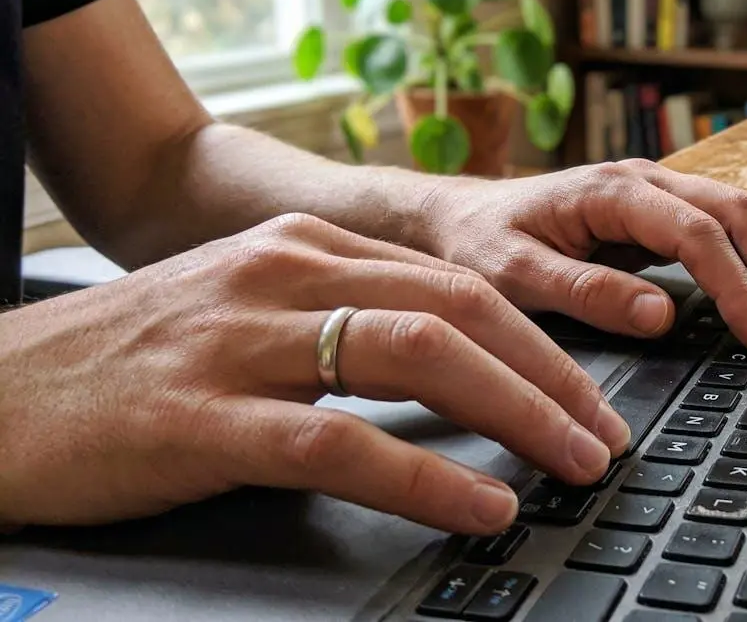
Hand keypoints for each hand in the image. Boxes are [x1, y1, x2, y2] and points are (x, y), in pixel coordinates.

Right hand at [0, 214, 627, 533]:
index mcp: (302, 248)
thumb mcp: (247, 314)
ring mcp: (241, 339)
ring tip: (575, 463)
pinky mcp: (202, 416)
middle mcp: (282, 274)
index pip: (455, 281)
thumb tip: (455, 369)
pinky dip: (429, 476)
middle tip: (608, 432)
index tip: (591, 392)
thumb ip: (342, 322)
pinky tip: (481, 505)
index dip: (541, 340)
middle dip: (553, 374)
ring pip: (418, 355)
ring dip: (518, 413)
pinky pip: (343, 441)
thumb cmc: (130, 365)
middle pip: (458, 307)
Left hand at [419, 160, 746, 354]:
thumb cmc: (481, 245)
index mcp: (612, 190)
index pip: (699, 233)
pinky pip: (731, 230)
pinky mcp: (663, 215)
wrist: (460, 218)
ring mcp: (659, 193)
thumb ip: (585, 292)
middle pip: (740, 214)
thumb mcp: (514, 276)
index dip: (739, 286)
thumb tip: (660, 314)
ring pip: (746, 215)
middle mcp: (646, 181)